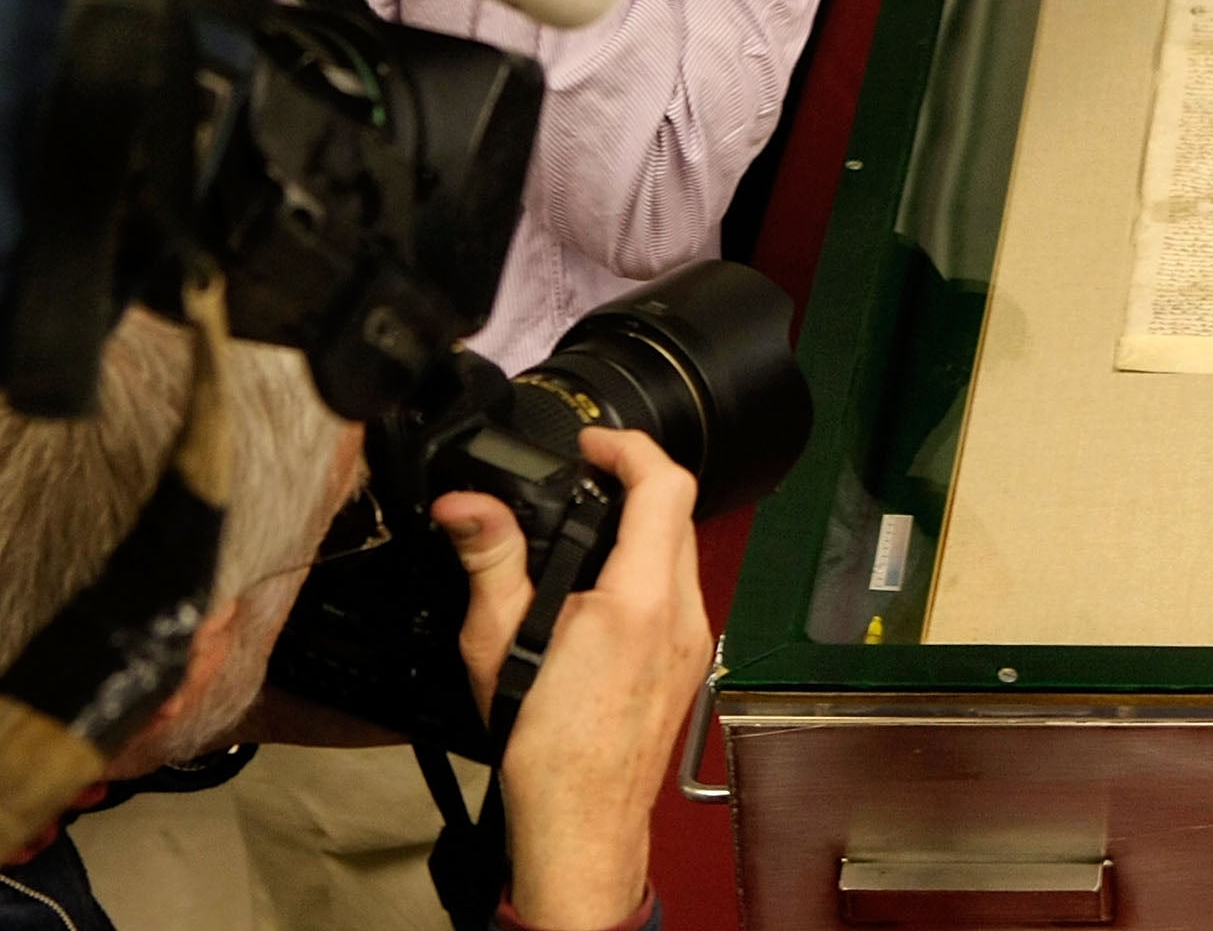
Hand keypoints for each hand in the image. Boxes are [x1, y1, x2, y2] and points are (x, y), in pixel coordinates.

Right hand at [434, 429, 710, 930]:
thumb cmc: (544, 750)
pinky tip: (600, 593)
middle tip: (584, 480)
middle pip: (677, 513)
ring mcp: (693, 638)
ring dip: (640, 529)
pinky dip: (646, 571)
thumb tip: (466, 505)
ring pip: (680, 552)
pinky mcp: (690, 660)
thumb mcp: (497, 643)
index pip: (665, 485)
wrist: (582, 823)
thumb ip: (490, 560)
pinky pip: (677, 592)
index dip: (629, 446)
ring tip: (584, 532)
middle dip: (632, 484)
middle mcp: (680, 612)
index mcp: (638, 599)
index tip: (594, 443)